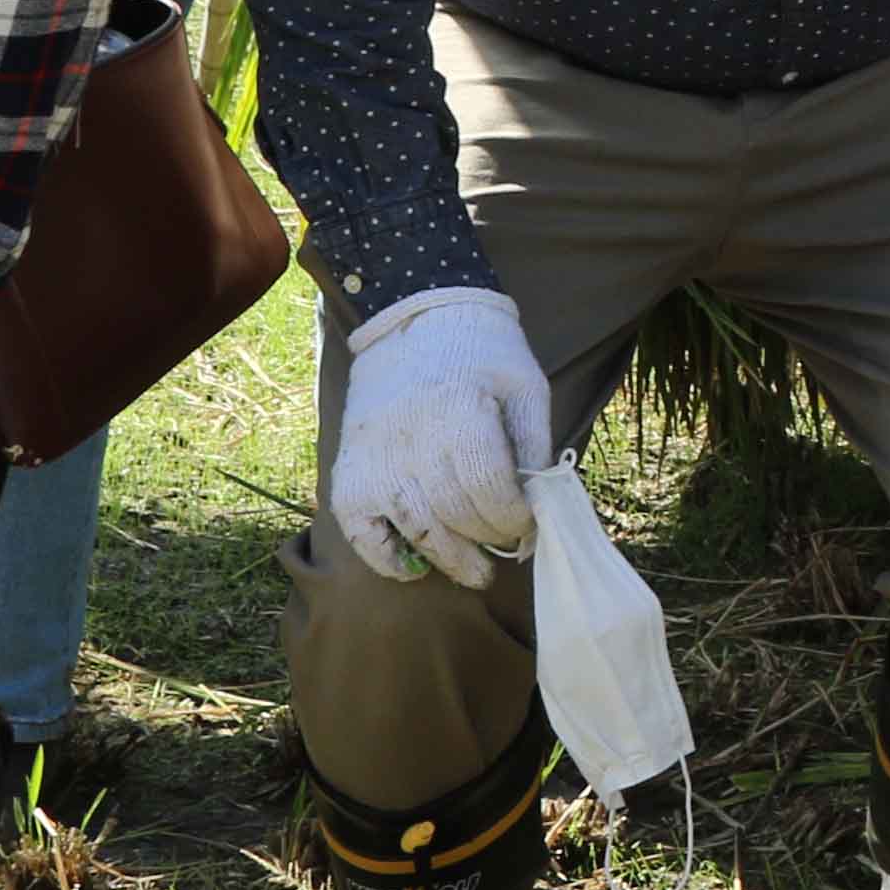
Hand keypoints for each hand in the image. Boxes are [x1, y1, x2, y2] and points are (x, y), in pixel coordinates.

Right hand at [328, 284, 551, 581]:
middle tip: (508, 546)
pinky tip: (416, 566)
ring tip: (475, 571)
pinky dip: (386, 559)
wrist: (416, 318)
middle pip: (456, 516)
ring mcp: (374, 462)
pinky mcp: (348, 475)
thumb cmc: (482, 352)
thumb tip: (540, 502)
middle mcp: (412, 443)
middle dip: (489, 539)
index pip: (490, 491)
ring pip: (416, 530)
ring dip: (450, 560)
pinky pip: (361, 533)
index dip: (515, 518)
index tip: (529, 524)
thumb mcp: (525, 386)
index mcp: (460, 416)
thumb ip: (534, 444)